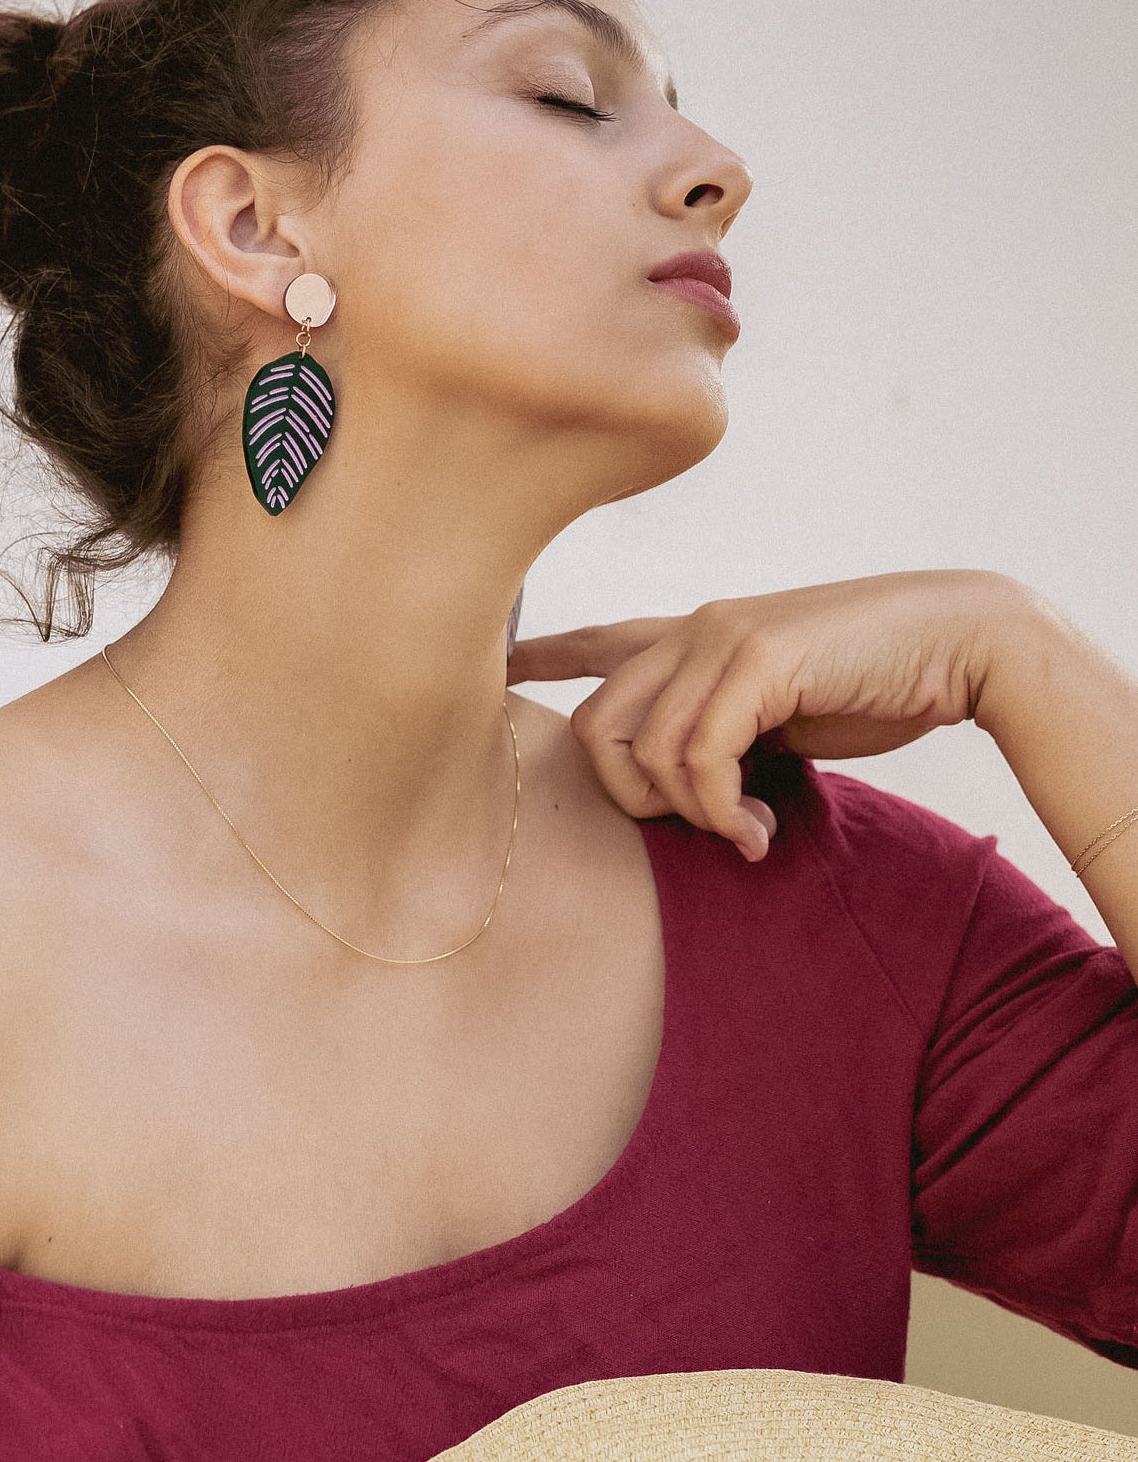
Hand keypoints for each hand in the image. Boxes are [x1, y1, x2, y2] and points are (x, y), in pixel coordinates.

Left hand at [506, 569, 1016, 859]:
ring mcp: (720, 637)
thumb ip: (726, 739)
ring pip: (643, 749)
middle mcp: (695, 628)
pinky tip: (759, 831)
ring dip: (691, 814)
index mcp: (698, 635)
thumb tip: (688, 798)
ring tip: (746, 833)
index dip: (545, 658)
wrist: (958, 645)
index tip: (504, 670)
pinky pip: (696, 756)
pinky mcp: (754, 657)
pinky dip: (720, 809)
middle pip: (596, 723)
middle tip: (700, 828)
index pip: (601, 642)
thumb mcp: (782, 716)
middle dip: (628, 797)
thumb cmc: (877, 685)